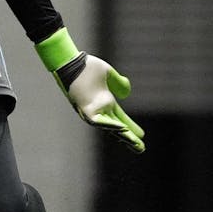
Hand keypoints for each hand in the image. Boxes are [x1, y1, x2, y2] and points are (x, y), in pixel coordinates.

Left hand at [35, 28, 145, 153]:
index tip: (141, 136)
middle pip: (117, 127)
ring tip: (136, 145)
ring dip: (123, 136)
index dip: (131, 127)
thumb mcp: (108, 73)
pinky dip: (110, 126)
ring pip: (110, 128)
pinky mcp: (86, 109)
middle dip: (129, 138)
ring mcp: (92, 110)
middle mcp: (99, 109)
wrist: (71, 62)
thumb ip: (118, 82)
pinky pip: (100, 121)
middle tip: (141, 149)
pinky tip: (122, 129)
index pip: (120, 118)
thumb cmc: (86, 66)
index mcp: (105, 101)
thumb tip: (126, 94)